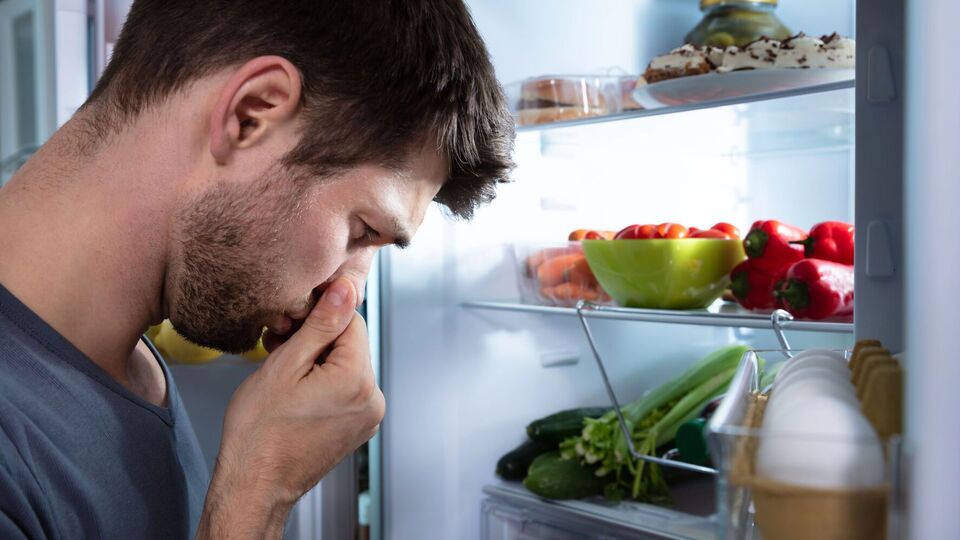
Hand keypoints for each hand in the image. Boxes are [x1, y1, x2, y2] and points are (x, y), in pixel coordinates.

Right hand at [196, 278, 383, 538]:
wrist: (254, 485)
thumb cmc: (259, 433)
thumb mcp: (284, 366)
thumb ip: (320, 324)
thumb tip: (345, 288)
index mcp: (358, 380)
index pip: (351, 319)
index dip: (318, 312)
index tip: (291, 321)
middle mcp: (371, 399)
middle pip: (349, 342)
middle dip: (314, 337)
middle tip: (278, 344)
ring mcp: (366, 416)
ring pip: (345, 363)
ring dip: (314, 358)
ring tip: (281, 369)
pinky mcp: (356, 426)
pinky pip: (344, 387)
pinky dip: (321, 380)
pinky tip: (293, 387)